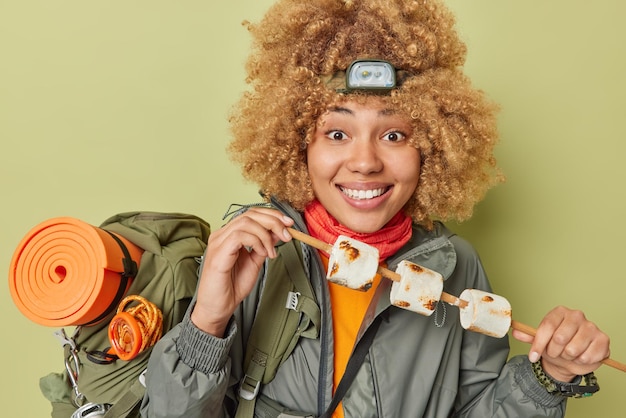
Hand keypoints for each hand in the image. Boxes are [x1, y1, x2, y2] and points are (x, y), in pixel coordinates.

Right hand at [190, 208, 293, 336]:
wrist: (218, 308)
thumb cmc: (232, 287)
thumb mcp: (255, 262)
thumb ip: (265, 245)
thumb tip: (279, 231)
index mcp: (229, 235)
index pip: (251, 214)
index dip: (272, 215)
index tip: (289, 223)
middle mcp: (221, 235)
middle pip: (249, 214)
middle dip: (273, 221)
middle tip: (287, 234)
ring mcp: (218, 242)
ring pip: (246, 222)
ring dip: (266, 234)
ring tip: (272, 251)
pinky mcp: (218, 254)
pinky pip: (239, 236)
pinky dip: (256, 242)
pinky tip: (263, 253)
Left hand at [512, 306, 609, 381]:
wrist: (574, 358)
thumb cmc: (557, 346)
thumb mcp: (540, 341)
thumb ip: (528, 336)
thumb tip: (514, 331)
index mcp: (559, 312)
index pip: (546, 327)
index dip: (538, 344)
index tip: (532, 356)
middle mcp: (576, 315)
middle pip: (559, 338)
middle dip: (554, 351)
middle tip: (556, 352)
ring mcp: (591, 326)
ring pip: (573, 349)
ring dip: (568, 357)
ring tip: (569, 354)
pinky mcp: (603, 339)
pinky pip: (587, 356)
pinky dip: (581, 361)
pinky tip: (582, 356)